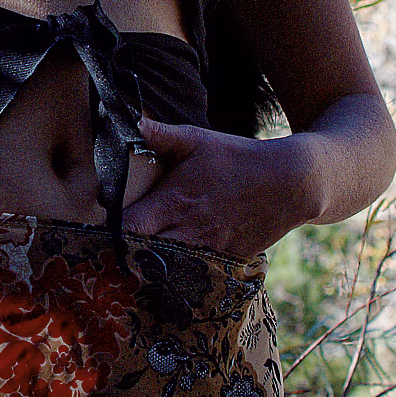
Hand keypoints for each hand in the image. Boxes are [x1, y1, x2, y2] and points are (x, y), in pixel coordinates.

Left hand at [121, 116, 320, 259]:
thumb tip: (129, 120)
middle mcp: (186, 232)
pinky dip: (182, 274)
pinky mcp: (224, 263)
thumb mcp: (199, 140)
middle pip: (142, 257)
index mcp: (173, 203)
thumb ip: (161, 135)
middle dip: (128, 255)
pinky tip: (175, 267)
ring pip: (167, 271)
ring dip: (153, 266)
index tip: (104, 230)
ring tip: (142, 261)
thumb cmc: (239, 158)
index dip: (111, 233)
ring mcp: (206, 252)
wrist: (291, 183)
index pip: (128, 229)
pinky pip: (194, 276)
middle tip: (118, 249)